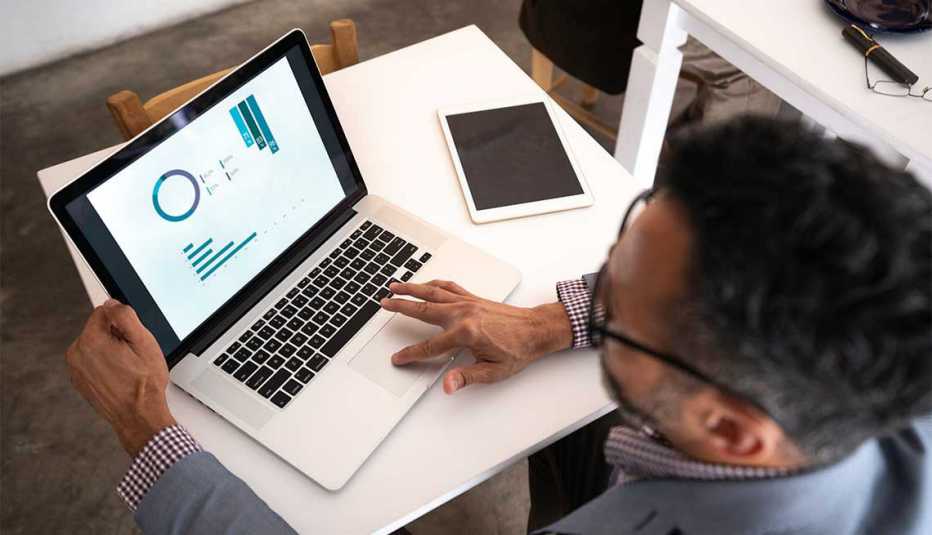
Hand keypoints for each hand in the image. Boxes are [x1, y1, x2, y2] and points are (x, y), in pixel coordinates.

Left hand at [65, 299, 175, 455]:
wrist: (139, 416)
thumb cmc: (144, 384)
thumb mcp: (144, 342)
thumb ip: (125, 316)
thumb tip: (112, 303)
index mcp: (90, 341)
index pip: (104, 311)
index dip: (123, 322)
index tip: (132, 339)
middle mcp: (77, 354)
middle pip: (98, 328)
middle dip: (116, 336)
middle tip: (133, 355)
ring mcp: (76, 369)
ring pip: (95, 345)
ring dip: (111, 350)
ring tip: (127, 368)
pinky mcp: (80, 380)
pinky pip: (92, 361)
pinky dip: (105, 364)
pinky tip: (120, 376)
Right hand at [380, 280, 572, 393]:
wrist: (537, 329)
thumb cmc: (519, 350)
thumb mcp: (493, 371)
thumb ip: (466, 377)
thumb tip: (448, 385)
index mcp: (465, 333)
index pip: (430, 347)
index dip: (411, 354)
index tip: (398, 358)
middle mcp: (463, 313)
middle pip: (423, 310)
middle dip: (401, 306)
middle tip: (384, 303)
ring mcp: (467, 302)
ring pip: (433, 292)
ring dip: (412, 288)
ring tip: (395, 285)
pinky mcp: (473, 298)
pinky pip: (449, 287)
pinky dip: (434, 284)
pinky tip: (426, 285)